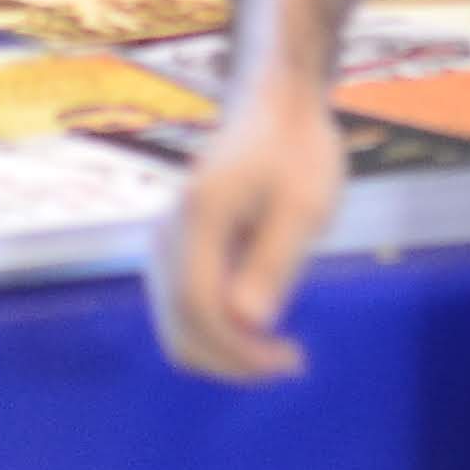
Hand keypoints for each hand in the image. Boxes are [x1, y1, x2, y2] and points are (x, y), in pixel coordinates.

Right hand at [149, 88, 349, 383]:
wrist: (276, 107)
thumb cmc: (298, 149)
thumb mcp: (303, 205)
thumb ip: (273, 262)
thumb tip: (248, 323)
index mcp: (198, 218)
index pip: (199, 308)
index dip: (239, 351)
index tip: (290, 362)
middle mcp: (168, 234)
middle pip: (179, 327)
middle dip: (231, 360)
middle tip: (288, 362)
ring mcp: (165, 242)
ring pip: (176, 324)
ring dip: (222, 350)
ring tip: (277, 348)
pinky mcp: (175, 248)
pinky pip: (181, 308)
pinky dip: (214, 330)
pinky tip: (256, 325)